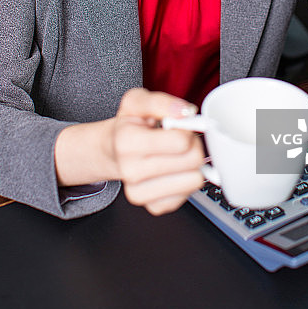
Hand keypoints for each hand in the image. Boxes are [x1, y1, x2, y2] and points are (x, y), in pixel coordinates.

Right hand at [107, 88, 204, 214]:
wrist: (113, 149)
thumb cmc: (129, 125)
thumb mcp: (138, 101)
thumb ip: (162, 102)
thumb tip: (185, 111)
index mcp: (127, 142)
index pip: (181, 141)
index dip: (187, 130)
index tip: (179, 127)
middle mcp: (131, 171)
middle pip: (192, 161)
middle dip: (193, 146)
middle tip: (180, 140)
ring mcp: (140, 193)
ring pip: (194, 181)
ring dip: (192, 165)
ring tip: (176, 155)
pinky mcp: (153, 207)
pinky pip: (187, 196)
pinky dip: (185, 181)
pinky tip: (173, 171)